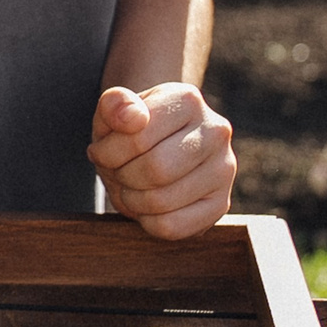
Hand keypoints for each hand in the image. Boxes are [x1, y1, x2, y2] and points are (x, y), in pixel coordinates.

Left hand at [88, 82, 234, 239]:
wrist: (152, 151)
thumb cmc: (128, 131)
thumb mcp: (111, 112)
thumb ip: (114, 104)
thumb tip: (134, 117)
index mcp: (187, 100)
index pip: (138, 137)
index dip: (107, 152)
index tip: (102, 151)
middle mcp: (216, 131)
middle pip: (155, 170)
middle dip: (121, 175)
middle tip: (115, 171)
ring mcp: (224, 169)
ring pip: (162, 201)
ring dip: (131, 199)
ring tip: (129, 186)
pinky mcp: (221, 204)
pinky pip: (173, 226)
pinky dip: (147, 221)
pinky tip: (146, 205)